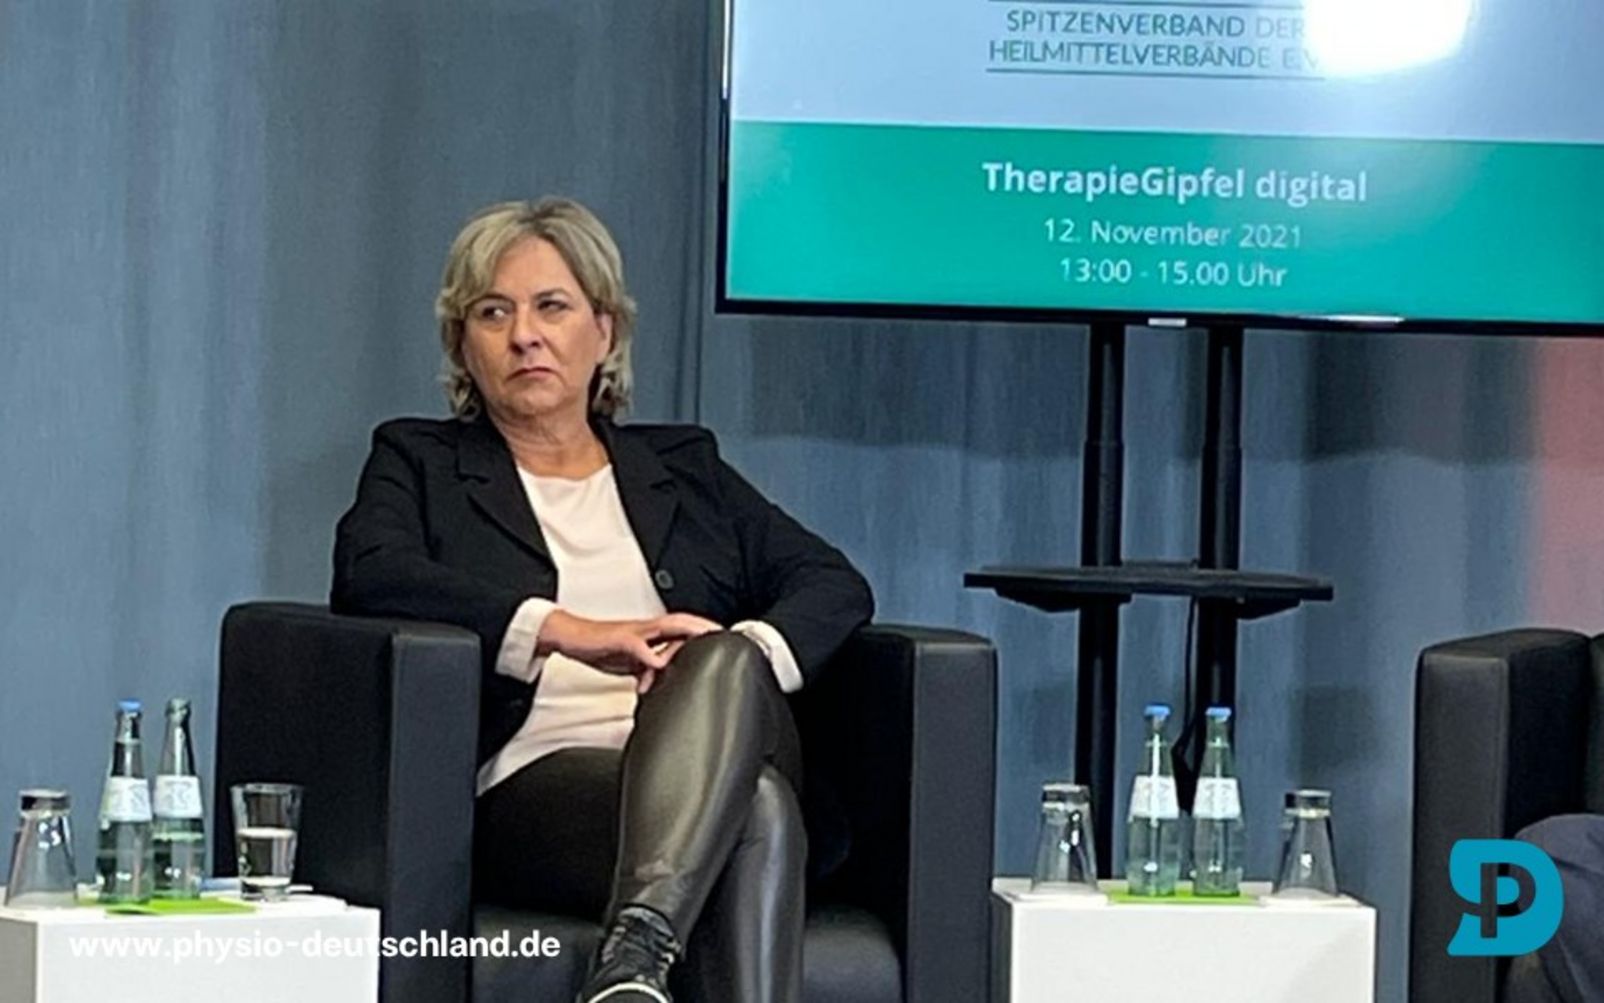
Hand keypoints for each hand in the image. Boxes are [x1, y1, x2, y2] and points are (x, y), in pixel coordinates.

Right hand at [537, 610, 721, 691]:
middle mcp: (644, 630)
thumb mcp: (630, 663)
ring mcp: (632, 632)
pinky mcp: (618, 640)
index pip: (681, 628)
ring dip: (686, 631)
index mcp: (649, 635)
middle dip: (702, 626)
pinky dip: (651, 655)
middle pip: (680, 622)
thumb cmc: (599, 647)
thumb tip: (663, 681)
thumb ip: (648, 670)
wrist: (570, 637)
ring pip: (665, 626)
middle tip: (723, 633)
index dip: (701, 631)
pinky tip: (660, 664)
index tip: (721, 637)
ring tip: (705, 637)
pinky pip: (638, 646)